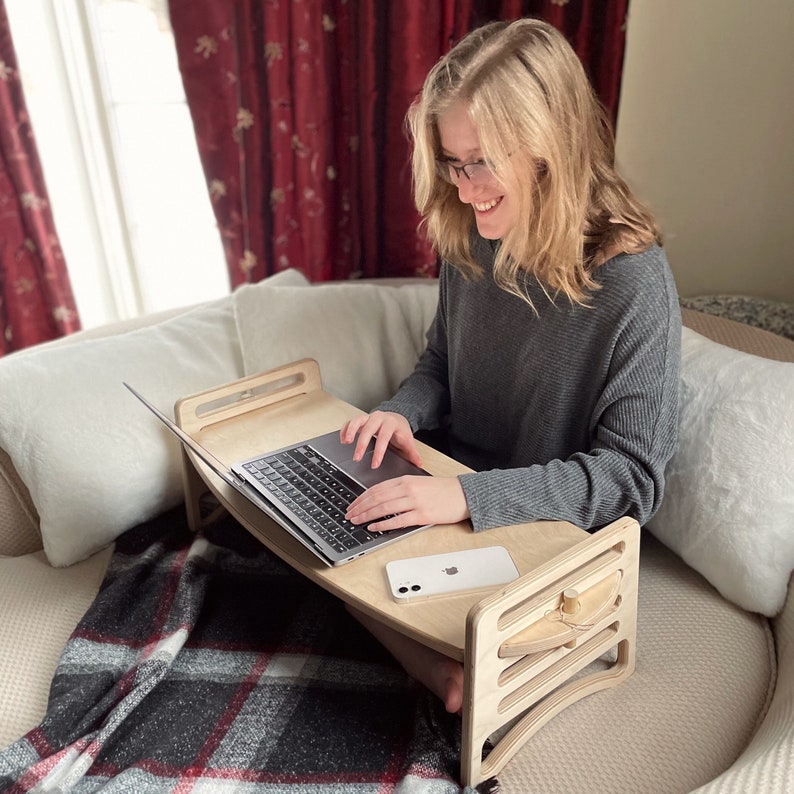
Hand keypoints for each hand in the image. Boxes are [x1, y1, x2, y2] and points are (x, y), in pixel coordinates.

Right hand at [340, 410, 422, 468]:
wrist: (397, 418)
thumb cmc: (400, 432)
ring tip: (346, 443)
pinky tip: (343, 440)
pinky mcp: (361, 419)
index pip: (384, 437)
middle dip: (362, 444)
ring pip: (357, 421)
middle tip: (357, 458)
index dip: (379, 451)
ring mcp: (369, 417)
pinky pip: (351, 422)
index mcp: (391, 423)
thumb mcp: (407, 441)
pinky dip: (345, 429)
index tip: (374, 464)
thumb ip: (412, 453)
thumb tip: (418, 464)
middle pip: (368, 429)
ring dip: (350, 431)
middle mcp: (379, 418)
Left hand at [344, 475, 469, 532]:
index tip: (353, 505)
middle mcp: (408, 489)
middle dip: (360, 507)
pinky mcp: (422, 515)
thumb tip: (381, 499)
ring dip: (367, 515)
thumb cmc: (442, 490)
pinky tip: (374, 527)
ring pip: (384, 508)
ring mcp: (414, 502)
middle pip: (376, 498)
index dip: (361, 498)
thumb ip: (401, 489)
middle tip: (350, 515)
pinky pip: (398, 520)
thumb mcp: (419, 483)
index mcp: (405, 480)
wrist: (463, 494)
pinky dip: (383, 524)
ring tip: (357, 521)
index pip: (377, 488)